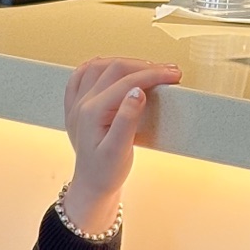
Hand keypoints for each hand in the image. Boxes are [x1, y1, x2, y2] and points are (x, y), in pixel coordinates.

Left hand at [61, 57, 181, 235]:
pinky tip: (110, 66)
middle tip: (168, 71)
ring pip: (98, 67)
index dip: (153, 74)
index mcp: (91, 113)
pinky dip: (96, 67)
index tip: (173, 75)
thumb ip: (127, 120)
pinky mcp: (76, 107)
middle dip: (145, 66)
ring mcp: (76, 104)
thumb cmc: (105, 173)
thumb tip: (137, 91)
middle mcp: (81, 104)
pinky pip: (80, 77)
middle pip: (114, 69)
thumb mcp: (119, 151)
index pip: (126, 82)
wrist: (92, 186)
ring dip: (125, 63)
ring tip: (148, 68)